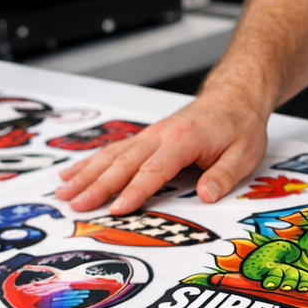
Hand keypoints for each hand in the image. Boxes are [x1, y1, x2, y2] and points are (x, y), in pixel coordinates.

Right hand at [55, 93, 268, 213]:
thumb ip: (223, 175)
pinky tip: (72, 174)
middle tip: (76, 205)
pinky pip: (114, 151)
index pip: (154, 170)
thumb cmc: (239, 126)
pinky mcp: (147, 139)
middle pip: (123, 163)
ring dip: (86, 175)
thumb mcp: (244, 153)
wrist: (234, 99)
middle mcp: (161, 135)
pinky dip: (91, 163)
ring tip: (64, 192)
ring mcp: (150, 136)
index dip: (134, 191)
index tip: (118, 209)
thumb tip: (206, 194)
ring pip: (112, 156)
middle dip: (98, 186)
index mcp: (184, 139)